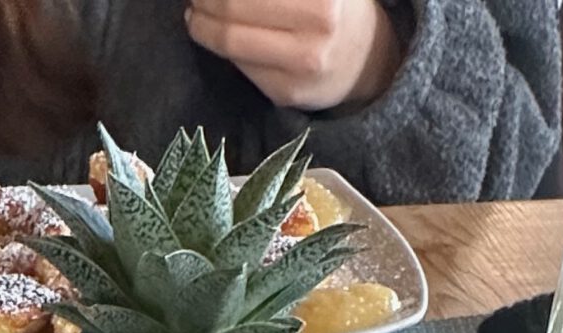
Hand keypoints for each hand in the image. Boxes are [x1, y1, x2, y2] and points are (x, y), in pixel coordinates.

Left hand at [185, 0, 402, 108]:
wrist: (366, 60)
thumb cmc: (334, 8)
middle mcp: (317, 25)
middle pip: (233, 7)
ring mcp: (301, 65)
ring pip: (230, 41)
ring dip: (202, 25)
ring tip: (197, 14)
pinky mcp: (287, 93)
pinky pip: (241, 66)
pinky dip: (221, 48)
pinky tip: (215, 36)